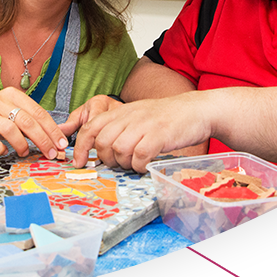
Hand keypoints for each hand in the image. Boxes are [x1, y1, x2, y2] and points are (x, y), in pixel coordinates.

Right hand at [0, 88, 68, 158]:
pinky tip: (4, 151)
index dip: (52, 129)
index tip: (61, 143)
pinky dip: (0, 149)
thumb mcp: (10, 112)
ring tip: (25, 152)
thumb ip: (29, 121)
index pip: (38, 112)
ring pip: (11, 129)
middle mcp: (0, 102)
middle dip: (43, 139)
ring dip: (22, 145)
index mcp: (13, 95)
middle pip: (28, 121)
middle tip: (51, 153)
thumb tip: (53, 138)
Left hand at [72, 93, 212, 172]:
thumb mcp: (139, 115)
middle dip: (107, 159)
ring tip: (136, 162)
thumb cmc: (168, 117)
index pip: (91, 127)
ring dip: (125, 164)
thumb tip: (101, 148)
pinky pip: (139, 157)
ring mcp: (144, 125)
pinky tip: (147, 164)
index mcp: (122, 111)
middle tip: (120, 163)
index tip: (79, 162)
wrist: (197, 110)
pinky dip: (140, 166)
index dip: (81, 147)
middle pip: (102, 142)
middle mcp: (130, 116)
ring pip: (119, 150)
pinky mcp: (159, 135)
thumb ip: (120, 127)